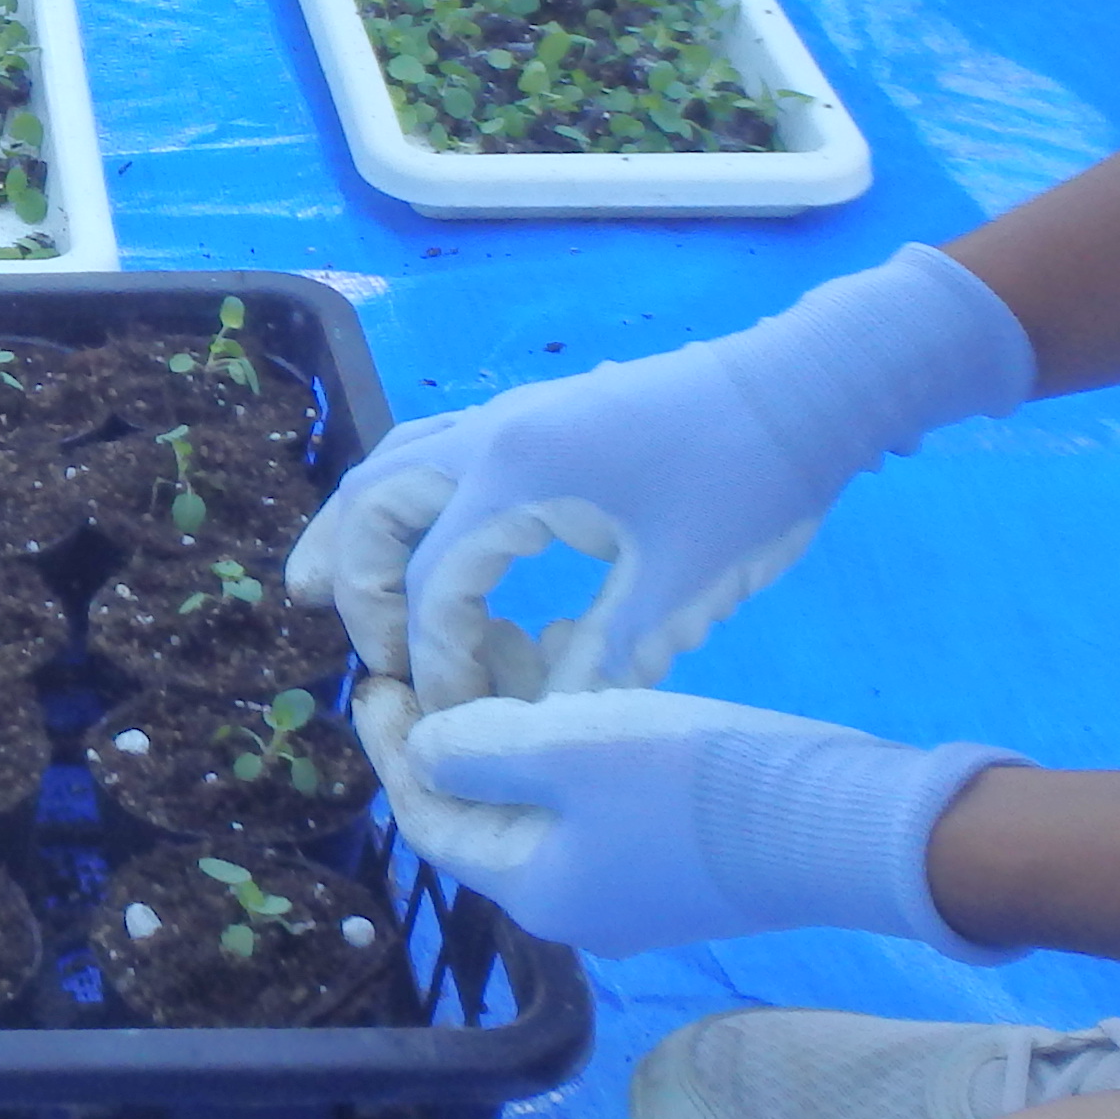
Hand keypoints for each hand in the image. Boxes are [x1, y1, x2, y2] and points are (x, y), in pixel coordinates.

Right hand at [292, 242, 1032, 708]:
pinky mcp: (537, 416)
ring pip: (392, 464)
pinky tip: (408, 534)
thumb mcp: (681, 589)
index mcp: (519, 477)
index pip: (433, 580)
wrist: (805, 387)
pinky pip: (431, 449)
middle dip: (354, 586)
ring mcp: (511, 415)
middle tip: (367, 659)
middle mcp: (494, 435)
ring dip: (354, 528)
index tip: (452, 719)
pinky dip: (398, 496)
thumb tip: (539, 731)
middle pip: (375, 504)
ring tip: (314, 587)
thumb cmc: (750, 485)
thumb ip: (601, 662)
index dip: (431, 660)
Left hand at [357, 680, 1020, 961]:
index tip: (375, 678)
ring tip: (505, 636)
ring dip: (514, 720)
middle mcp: (575, 899)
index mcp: (533, 887)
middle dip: (454, 725)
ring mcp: (633, 881)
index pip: (429, 820)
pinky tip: (577, 665)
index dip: (393, 750)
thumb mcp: (559, 749)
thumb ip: (474, 749)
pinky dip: (569, 732)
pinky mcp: (679, 853)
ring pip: (541, 792)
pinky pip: (594, 790)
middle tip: (439, 647)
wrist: (835, 819)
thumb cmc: (685, 782)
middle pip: (483, 806)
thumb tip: (422, 752)